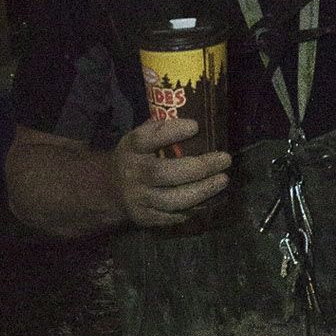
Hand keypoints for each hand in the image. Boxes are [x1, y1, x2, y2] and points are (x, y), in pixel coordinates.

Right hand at [113, 115, 230, 227]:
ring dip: (202, 191)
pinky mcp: (145, 217)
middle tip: (224, 160)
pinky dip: (194, 208)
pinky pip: (173, 216)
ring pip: (171, 200)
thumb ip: (160, 129)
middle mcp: (132, 173)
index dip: (171, 132)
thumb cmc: (136, 157)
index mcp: (131, 148)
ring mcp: (137, 199)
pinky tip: (210, 198)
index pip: (146, 139)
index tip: (196, 126)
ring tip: (223, 180)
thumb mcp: (140, 139)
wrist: (111, 190)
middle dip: (198, 168)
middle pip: (163, 173)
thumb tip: (196, 118)